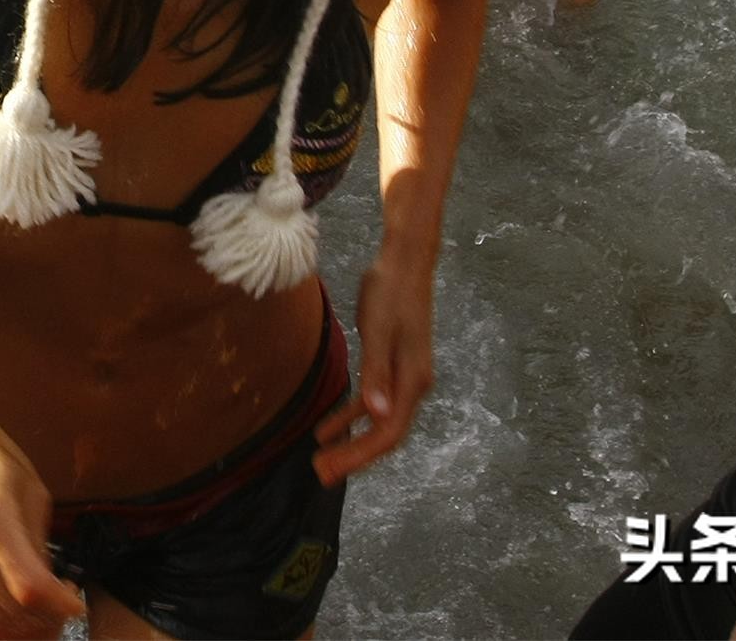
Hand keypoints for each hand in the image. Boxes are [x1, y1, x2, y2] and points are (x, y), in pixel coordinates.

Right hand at [0, 420, 83, 633]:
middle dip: (45, 613)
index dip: (59, 604)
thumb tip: (52, 586)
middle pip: (11, 608)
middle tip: (61, 599)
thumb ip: (41, 542)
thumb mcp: (31, 490)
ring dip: (20, 617)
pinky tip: (8, 591)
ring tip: (38, 598)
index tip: (76, 603)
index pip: (29, 586)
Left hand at [315, 253, 434, 483]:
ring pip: (378, 421)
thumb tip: (378, 414)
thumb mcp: (378, 331)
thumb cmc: (390, 293)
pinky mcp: (391, 365)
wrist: (404, 262)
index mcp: (413, 381)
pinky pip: (372, 401)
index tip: (332, 469)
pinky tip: (327, 428)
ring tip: (322, 458)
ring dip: (351, 441)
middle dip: (355, 456)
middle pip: (385, 433)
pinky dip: (351, 416)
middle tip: (322, 474)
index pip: (388, 433)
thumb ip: (377, 373)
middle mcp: (413, 385)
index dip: (361, 455)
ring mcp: (404, 376)